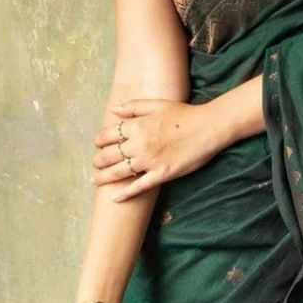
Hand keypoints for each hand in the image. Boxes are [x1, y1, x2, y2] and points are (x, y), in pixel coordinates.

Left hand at [92, 98, 228, 201]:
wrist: (207, 127)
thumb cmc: (184, 113)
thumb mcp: (157, 104)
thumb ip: (134, 106)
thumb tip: (113, 109)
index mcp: (137, 126)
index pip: (109, 134)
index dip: (100, 140)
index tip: (97, 144)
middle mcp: (139, 144)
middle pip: (110, 155)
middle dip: (98, 160)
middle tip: (95, 163)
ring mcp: (150, 161)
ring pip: (119, 171)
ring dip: (104, 177)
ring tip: (95, 180)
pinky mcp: (161, 174)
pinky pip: (139, 187)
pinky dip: (126, 194)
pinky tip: (115, 198)